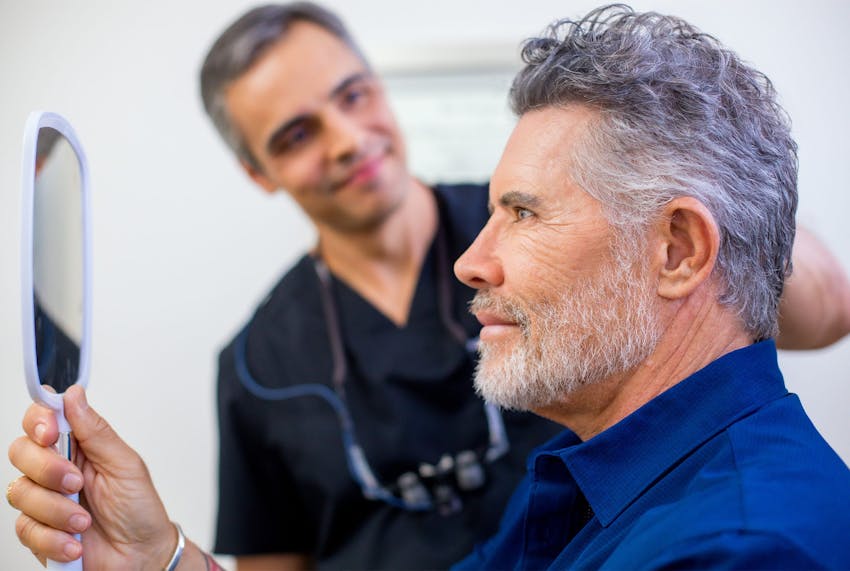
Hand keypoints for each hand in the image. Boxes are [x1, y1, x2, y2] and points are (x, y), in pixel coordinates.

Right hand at [7, 385, 176, 567]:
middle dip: (47, 468)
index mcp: (78, 447)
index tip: (49, 433)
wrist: (142, 556)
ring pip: (20, 492)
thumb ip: (96, 432)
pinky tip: (76, 541)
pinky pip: (25, 529)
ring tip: (84, 520)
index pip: (41, 421)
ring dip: (56, 509)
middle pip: (21, 452)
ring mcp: (44, 501)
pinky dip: (53, 537)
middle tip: (76, 482)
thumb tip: (73, 395)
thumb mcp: (125, 465)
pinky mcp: (39, 532)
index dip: (38, 421)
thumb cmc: (139, 508)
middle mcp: (56, 470)